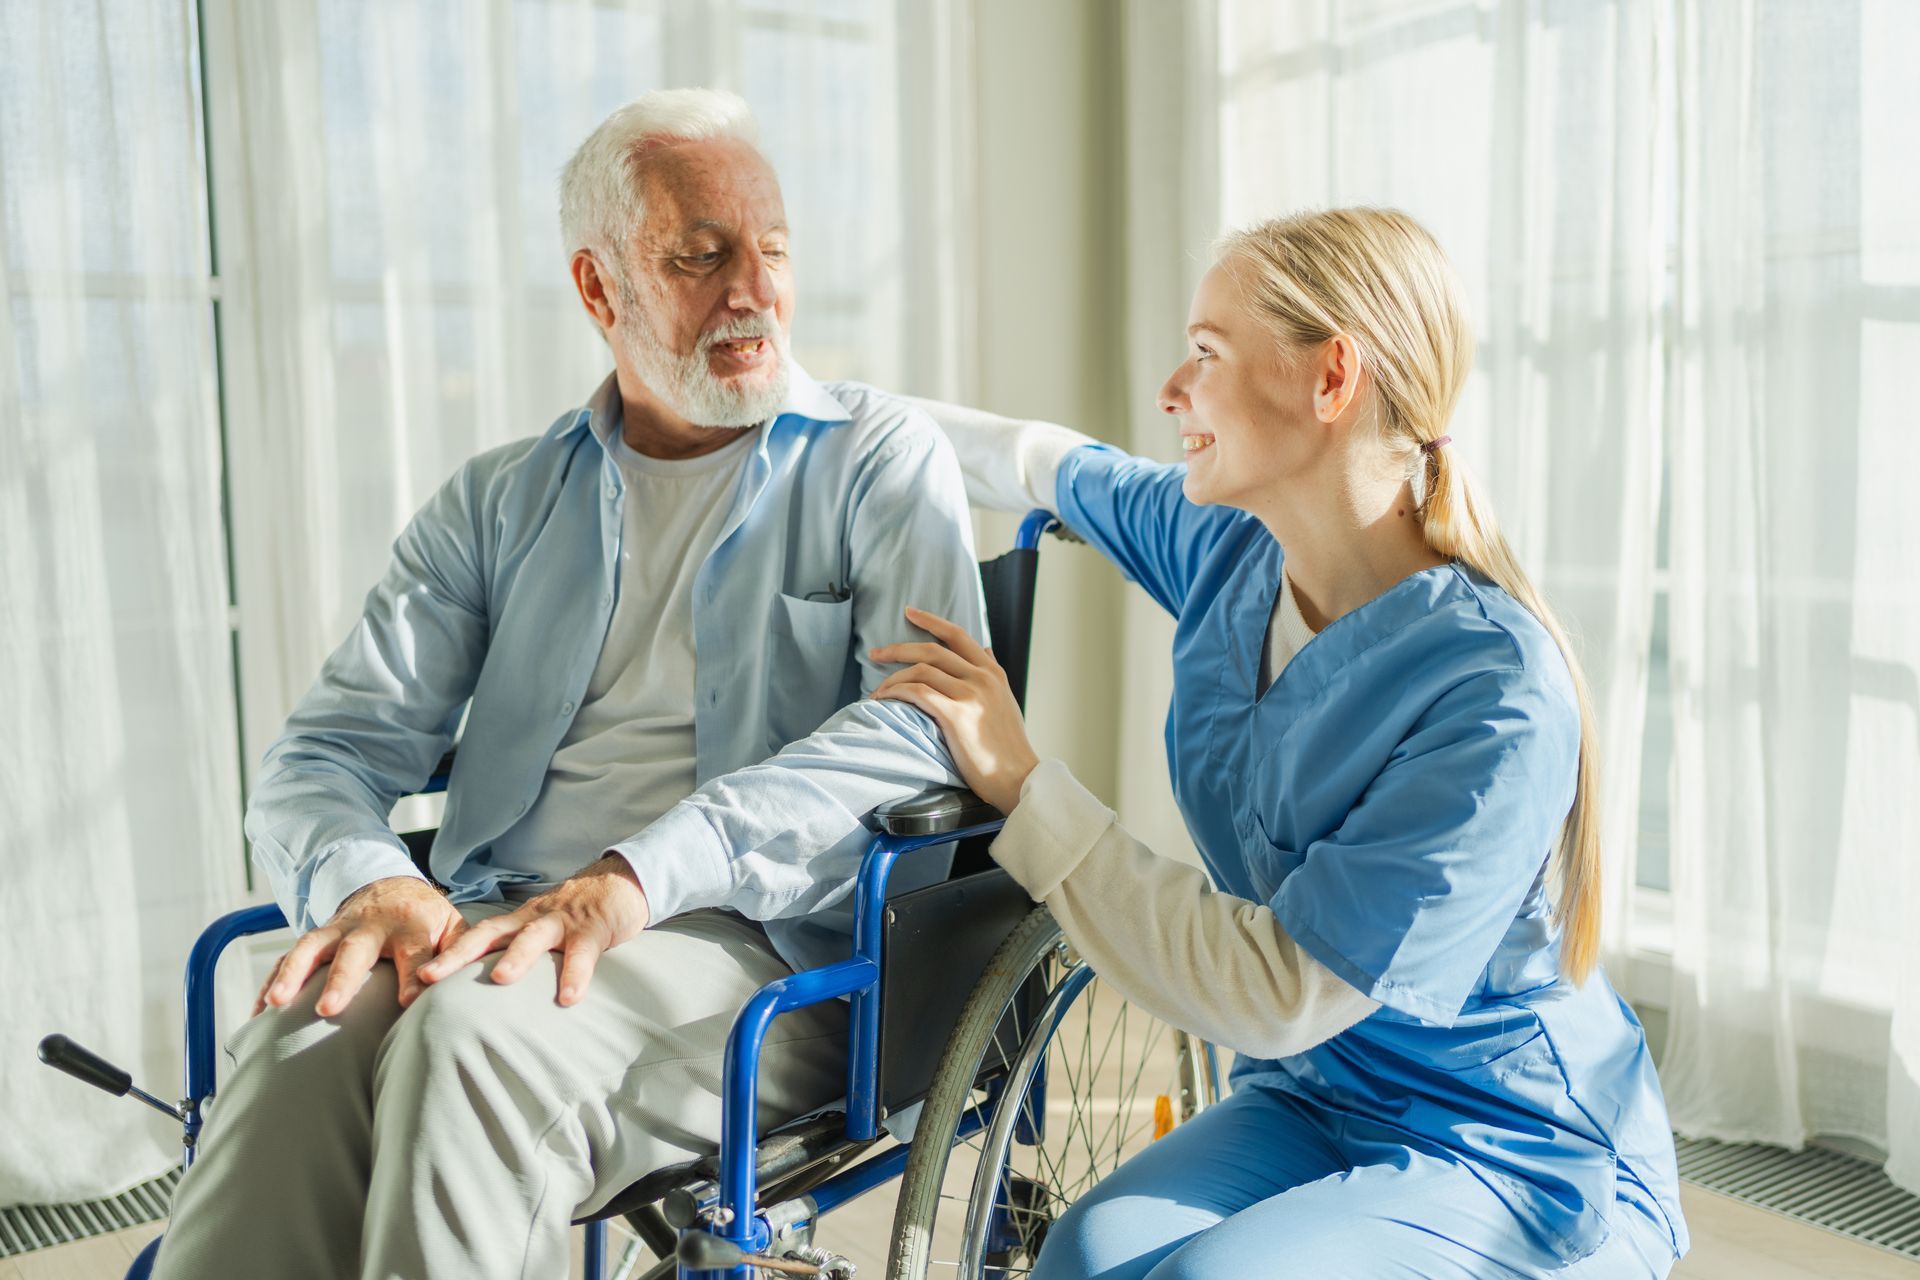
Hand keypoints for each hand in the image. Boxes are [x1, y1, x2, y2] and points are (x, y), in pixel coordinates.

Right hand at [257, 875, 463, 1016]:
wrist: (392, 887)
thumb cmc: (427, 920)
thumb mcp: (451, 927)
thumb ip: (459, 954)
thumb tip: (463, 984)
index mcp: (410, 925)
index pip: (414, 953)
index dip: (413, 977)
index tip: (408, 1002)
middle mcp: (371, 926)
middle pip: (354, 950)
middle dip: (341, 979)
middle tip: (329, 1009)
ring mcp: (338, 929)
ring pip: (310, 947)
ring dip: (292, 974)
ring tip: (275, 1004)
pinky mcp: (316, 938)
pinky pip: (287, 959)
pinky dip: (270, 982)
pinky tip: (256, 1014)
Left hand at [414, 855, 650, 1006]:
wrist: (618, 884)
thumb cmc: (575, 917)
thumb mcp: (540, 932)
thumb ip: (518, 955)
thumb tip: (486, 996)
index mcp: (516, 922)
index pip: (474, 937)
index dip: (445, 955)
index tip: (417, 978)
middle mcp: (532, 920)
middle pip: (489, 934)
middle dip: (458, 955)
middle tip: (430, 977)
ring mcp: (562, 923)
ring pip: (534, 938)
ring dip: (517, 957)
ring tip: (502, 980)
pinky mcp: (593, 929)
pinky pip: (583, 954)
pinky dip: (576, 975)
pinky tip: (568, 998)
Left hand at [869, 606, 1039, 813]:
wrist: (1017, 777)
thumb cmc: (1007, 746)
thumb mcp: (1006, 700)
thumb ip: (992, 673)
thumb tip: (985, 650)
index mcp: (992, 672)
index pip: (958, 635)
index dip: (931, 620)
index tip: (909, 612)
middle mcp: (982, 678)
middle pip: (931, 649)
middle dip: (897, 648)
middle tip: (875, 653)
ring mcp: (970, 695)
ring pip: (921, 670)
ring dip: (892, 678)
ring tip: (878, 691)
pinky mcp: (956, 715)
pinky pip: (918, 693)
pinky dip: (897, 693)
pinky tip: (885, 700)